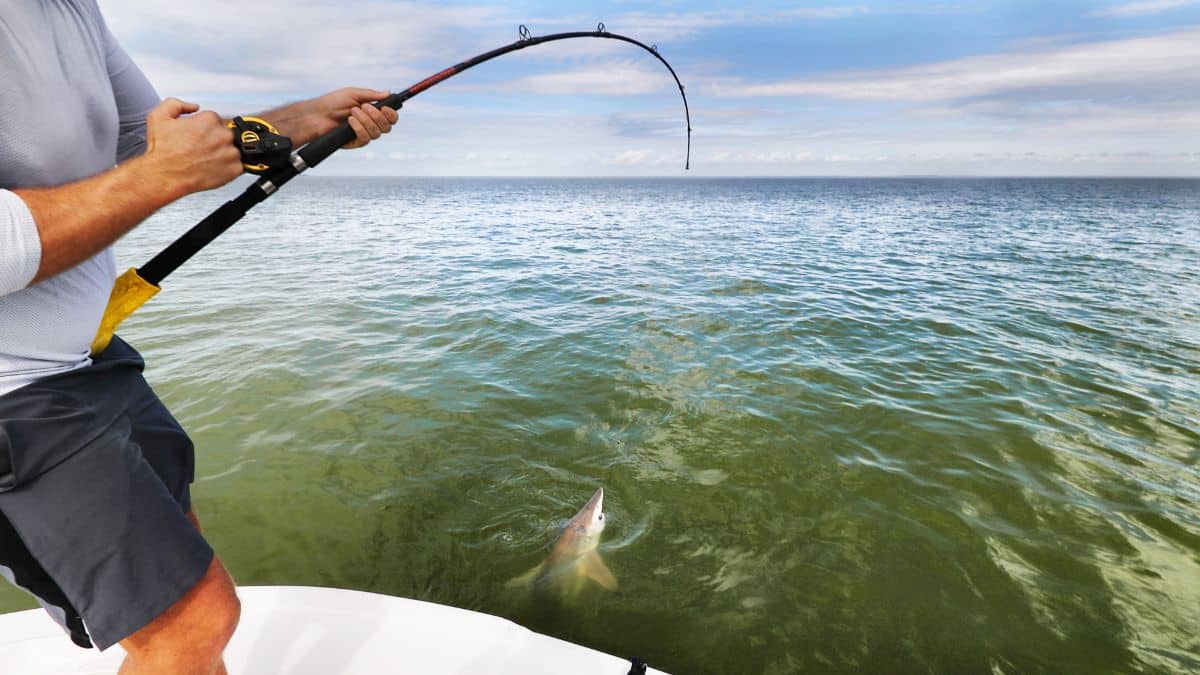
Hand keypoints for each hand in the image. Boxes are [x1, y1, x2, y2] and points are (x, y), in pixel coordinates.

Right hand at [143, 98, 242, 196]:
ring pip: (233, 149)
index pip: (214, 120)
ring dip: (222, 154)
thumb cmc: (162, 151)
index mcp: (209, 120)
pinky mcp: (235, 169)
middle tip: (200, 149)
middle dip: (214, 140)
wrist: (164, 175)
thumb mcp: (159, 116)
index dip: (204, 128)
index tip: (197, 136)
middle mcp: (223, 135)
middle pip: (225, 134)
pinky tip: (212, 168)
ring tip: (205, 160)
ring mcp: (230, 153)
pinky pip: (238, 166)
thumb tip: (193, 106)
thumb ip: (177, 104)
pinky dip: (228, 168)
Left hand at [268, 87, 398, 147]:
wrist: (316, 114)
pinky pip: (365, 139)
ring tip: (352, 112)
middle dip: (377, 116)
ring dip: (366, 121)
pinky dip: (359, 128)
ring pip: (376, 133)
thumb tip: (388, 93)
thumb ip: (371, 95)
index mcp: (372, 112)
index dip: (391, 114)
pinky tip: (350, 121)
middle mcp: (370, 124)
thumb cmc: (332, 102)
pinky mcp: (355, 142)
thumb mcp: (353, 94)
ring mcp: (363, 134)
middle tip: (364, 107)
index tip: (385, 108)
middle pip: (387, 127)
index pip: (390, 117)